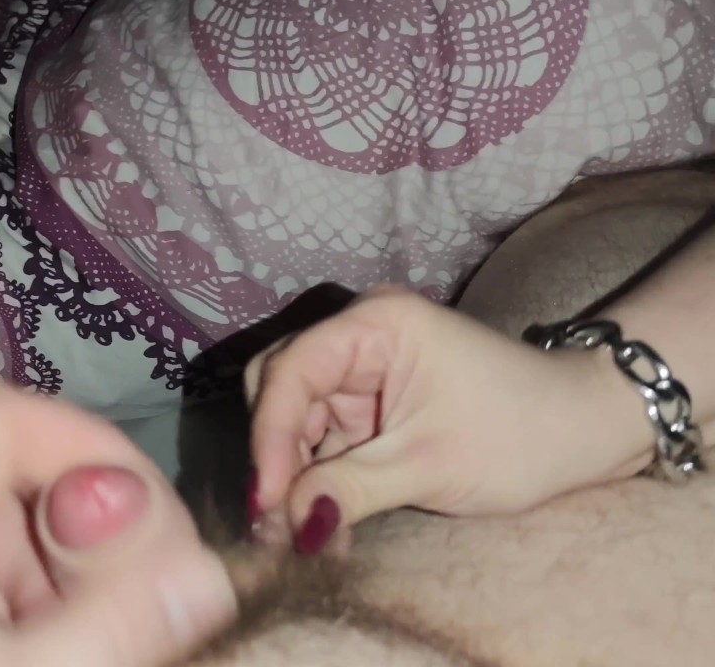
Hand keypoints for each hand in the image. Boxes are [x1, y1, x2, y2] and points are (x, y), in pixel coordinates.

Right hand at [244, 285, 653, 553]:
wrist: (584, 433)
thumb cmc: (521, 435)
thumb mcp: (429, 466)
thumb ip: (348, 490)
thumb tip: (285, 525)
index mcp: (376, 323)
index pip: (292, 371)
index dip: (271, 436)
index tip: (267, 501)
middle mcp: (359, 332)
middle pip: (280, 385)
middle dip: (277, 452)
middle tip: (276, 519)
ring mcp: (361, 365)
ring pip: (293, 413)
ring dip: (294, 471)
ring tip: (302, 529)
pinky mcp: (367, 398)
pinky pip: (320, 433)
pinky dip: (318, 475)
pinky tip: (324, 516)